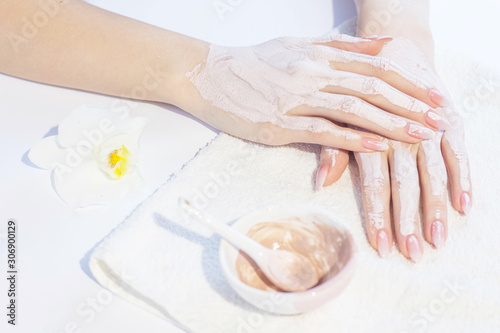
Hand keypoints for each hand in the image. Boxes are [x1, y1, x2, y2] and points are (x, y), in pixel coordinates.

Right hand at [182, 33, 448, 150]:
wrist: (207, 74)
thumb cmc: (252, 62)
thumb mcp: (297, 45)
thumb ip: (338, 47)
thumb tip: (378, 49)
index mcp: (318, 54)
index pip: (374, 66)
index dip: (407, 80)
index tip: (432, 94)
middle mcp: (311, 73)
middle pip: (370, 88)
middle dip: (408, 105)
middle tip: (437, 119)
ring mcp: (295, 99)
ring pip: (352, 109)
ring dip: (389, 123)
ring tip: (417, 135)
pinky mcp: (278, 124)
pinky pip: (322, 131)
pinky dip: (352, 139)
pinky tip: (376, 146)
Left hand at [316, 38, 470, 260]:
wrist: (394, 52)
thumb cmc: (359, 93)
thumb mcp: (339, 117)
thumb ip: (334, 149)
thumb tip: (320, 182)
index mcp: (370, 137)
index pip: (375, 185)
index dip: (379, 217)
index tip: (381, 248)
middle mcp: (399, 135)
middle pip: (406, 184)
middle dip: (410, 221)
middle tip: (414, 254)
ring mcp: (428, 127)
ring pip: (434, 172)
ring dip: (438, 207)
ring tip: (440, 238)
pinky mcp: (450, 119)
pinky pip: (459, 152)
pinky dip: (464, 178)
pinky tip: (466, 205)